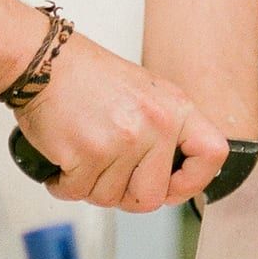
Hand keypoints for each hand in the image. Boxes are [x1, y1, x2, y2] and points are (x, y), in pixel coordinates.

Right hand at [16, 33, 229, 212]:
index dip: (193, 181)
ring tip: (83, 155)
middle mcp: (156, 123)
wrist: (44, 60)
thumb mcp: (145, 94)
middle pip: (153, 196)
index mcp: (174, 108)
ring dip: (90, 186)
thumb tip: (170, 176)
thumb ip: (163, 131)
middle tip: (108, 175)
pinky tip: (64, 161)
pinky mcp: (88, 153)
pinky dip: (65, 185)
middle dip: (126, 195)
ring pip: (110, 198)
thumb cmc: (86, 76)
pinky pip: (78, 193)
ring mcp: (123, 140)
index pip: (212, 154)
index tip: (172, 186)